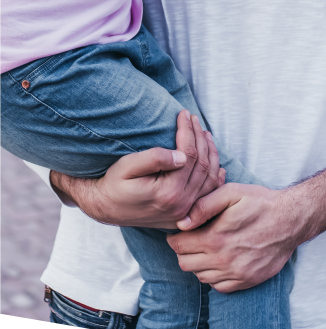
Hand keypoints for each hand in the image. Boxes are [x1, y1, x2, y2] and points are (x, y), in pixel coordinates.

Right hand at [50, 110, 224, 228]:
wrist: (104, 208)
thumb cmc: (114, 183)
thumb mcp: (127, 167)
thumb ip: (154, 159)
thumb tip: (182, 155)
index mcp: (169, 193)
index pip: (189, 154)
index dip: (188, 131)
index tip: (183, 113)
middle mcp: (181, 205)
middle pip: (202, 165)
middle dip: (200, 138)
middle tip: (194, 119)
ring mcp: (184, 213)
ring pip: (209, 179)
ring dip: (210, 154)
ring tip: (205, 134)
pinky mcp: (183, 215)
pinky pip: (208, 195)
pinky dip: (215, 179)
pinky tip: (218, 166)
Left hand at [167, 184, 298, 291]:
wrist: (291, 219)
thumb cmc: (260, 203)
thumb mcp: (232, 193)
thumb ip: (203, 205)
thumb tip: (181, 223)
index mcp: (215, 238)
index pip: (178, 246)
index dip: (175, 237)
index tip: (181, 231)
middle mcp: (223, 260)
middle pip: (185, 263)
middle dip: (184, 250)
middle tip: (193, 239)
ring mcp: (236, 274)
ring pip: (200, 276)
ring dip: (199, 263)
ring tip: (208, 248)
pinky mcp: (246, 281)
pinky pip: (218, 287)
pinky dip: (214, 276)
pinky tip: (221, 260)